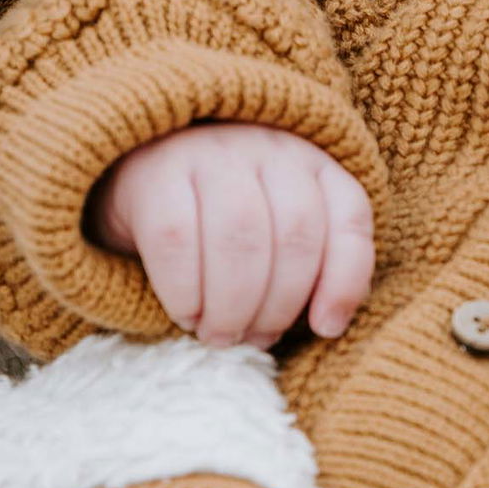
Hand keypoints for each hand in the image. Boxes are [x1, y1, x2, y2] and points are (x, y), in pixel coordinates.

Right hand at [86, 123, 374, 344]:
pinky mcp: (157, 169)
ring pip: (240, 237)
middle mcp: (270, 148)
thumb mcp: (278, 229)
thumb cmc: (222, 217)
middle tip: (254, 339)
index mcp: (315, 162)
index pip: (349, 218)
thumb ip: (314, 264)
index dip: (345, 281)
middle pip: (295, 234)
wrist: (138, 167)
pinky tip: (186, 314)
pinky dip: (185, 290)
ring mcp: (213, 152)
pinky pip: (177, 238)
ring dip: (234, 304)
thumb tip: (330, 322)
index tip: (325, 328)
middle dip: (278, 305)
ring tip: (220, 335)